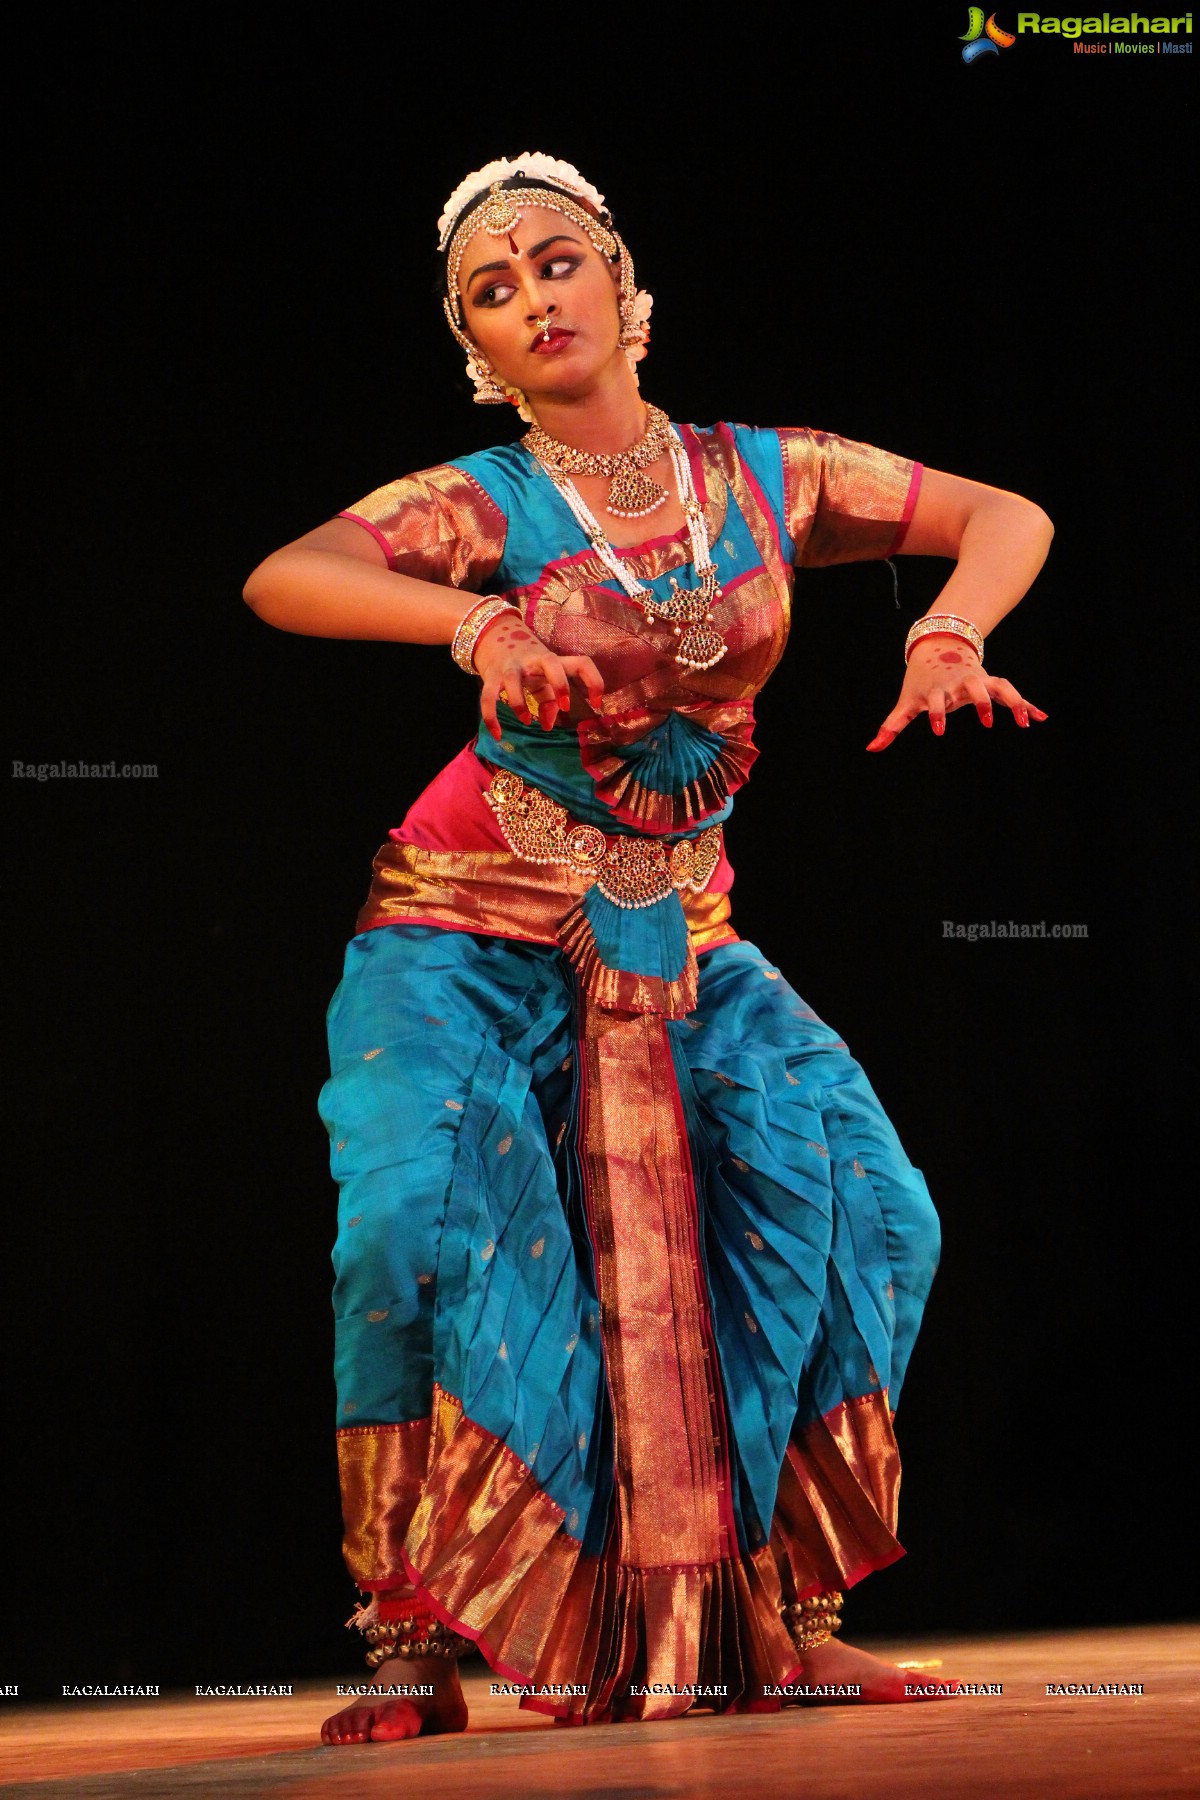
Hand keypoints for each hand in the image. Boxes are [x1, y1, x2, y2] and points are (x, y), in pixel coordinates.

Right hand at [473, 612, 604, 738]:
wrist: (492, 637)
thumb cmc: (524, 662)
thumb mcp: (540, 678)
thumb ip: (548, 700)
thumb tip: (549, 726)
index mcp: (552, 661)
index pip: (580, 663)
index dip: (593, 681)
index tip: (597, 702)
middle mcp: (533, 660)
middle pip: (551, 662)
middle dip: (560, 684)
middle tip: (564, 706)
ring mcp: (510, 667)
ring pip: (513, 681)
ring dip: (520, 704)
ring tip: (526, 721)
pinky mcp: (491, 677)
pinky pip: (488, 697)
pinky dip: (491, 718)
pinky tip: (498, 735)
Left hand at [866, 638, 1046, 751]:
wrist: (939, 645)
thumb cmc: (921, 680)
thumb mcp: (906, 701)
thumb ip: (892, 726)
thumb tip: (871, 749)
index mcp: (938, 689)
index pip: (936, 701)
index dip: (936, 714)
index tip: (937, 730)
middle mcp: (960, 683)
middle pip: (974, 688)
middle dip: (981, 703)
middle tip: (988, 721)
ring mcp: (979, 681)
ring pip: (999, 687)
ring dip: (1013, 702)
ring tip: (1026, 721)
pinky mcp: (992, 682)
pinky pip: (1012, 694)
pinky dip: (1026, 705)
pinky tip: (1042, 717)